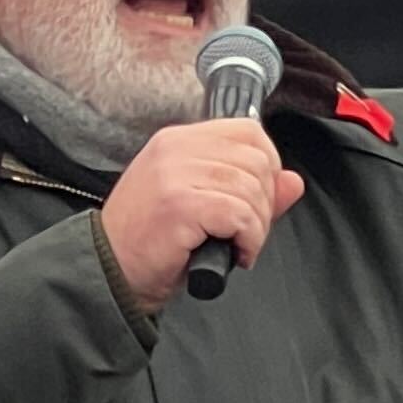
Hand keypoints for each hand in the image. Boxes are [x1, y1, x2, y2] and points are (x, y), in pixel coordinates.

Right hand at [101, 118, 305, 311]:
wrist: (109, 271)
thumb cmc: (149, 243)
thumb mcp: (201, 207)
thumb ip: (249, 190)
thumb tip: (293, 181)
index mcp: (178, 141)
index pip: (248, 130)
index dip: (267, 165)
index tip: (257, 199)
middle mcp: (176, 149)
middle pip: (256, 159)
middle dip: (264, 203)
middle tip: (245, 233)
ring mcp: (175, 174)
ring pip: (251, 188)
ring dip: (256, 227)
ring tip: (236, 246)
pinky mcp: (179, 204)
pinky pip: (239, 214)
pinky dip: (248, 240)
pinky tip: (233, 255)